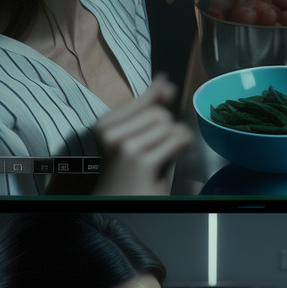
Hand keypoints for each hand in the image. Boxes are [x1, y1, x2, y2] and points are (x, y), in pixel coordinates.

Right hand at [91, 74, 193, 195]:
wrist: (116, 203)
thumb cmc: (126, 172)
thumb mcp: (132, 137)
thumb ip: (147, 109)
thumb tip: (166, 83)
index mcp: (105, 125)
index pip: (140, 100)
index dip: (158, 94)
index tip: (169, 89)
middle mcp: (110, 134)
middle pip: (158, 113)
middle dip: (167, 128)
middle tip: (157, 146)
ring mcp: (125, 147)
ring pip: (168, 126)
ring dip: (174, 138)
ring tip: (161, 153)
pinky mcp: (141, 161)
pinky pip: (175, 139)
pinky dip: (181, 144)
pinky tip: (172, 154)